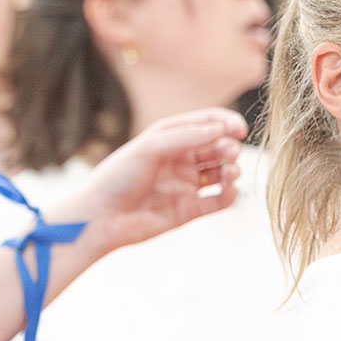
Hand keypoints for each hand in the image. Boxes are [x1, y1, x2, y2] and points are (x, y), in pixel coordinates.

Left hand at [54, 109, 246, 257]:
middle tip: (230, 153)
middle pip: (217, 148)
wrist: (101, 217)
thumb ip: (186, 137)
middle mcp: (180, 159)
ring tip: (230, 173)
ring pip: (221, 173)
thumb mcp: (149, 148)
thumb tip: (220, 130)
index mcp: (170, 138)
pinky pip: (218, 201)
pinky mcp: (189, 210)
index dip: (226, 123)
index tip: (239, 129)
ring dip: (232, 170)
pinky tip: (229, 191)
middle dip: (229, 148)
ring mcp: (186, 185)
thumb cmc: (117, 177)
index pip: (206, 124)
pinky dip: (229, 195)